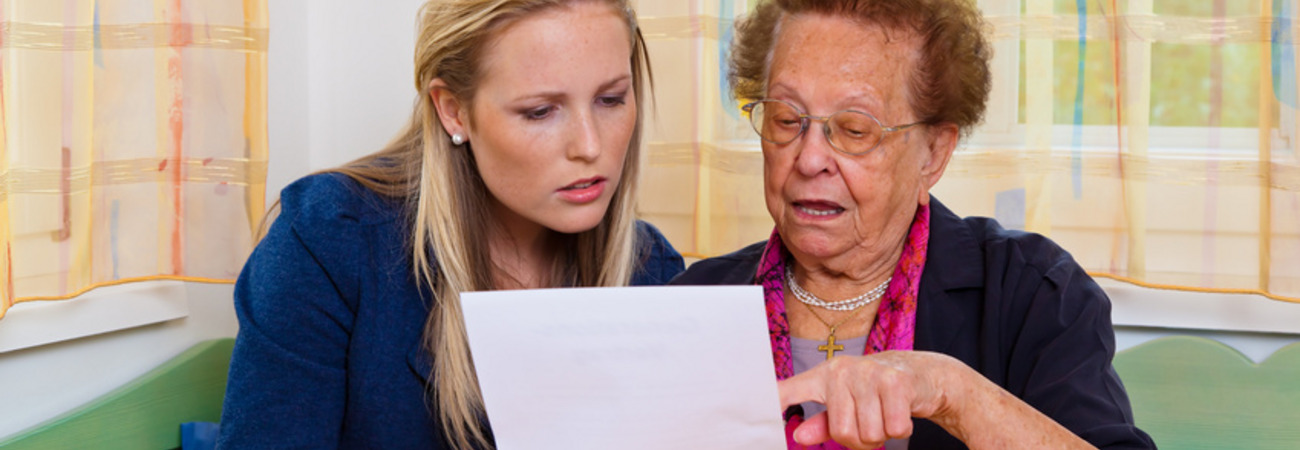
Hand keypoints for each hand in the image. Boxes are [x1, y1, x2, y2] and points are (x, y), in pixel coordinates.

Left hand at [778, 350, 963, 448]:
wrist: (917, 373)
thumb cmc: (872, 392)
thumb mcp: (844, 405)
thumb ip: (821, 423)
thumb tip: (798, 437)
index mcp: (822, 376)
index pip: (790, 390)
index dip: (773, 402)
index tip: (758, 412)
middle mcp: (841, 371)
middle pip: (842, 433)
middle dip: (860, 441)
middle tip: (869, 424)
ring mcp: (868, 373)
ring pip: (870, 434)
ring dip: (882, 435)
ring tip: (884, 415)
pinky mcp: (895, 381)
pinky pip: (894, 429)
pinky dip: (900, 430)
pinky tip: (899, 411)